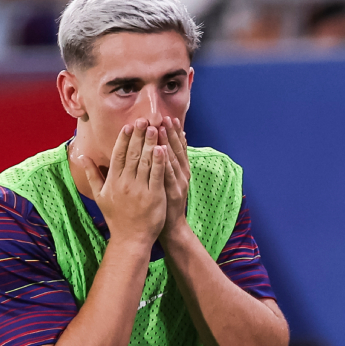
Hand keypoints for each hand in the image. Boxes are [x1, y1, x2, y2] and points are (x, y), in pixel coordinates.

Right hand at [77, 119, 166, 248]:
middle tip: (143, 119)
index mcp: (113, 181)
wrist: (130, 238)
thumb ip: (92, 174)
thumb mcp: (100, 196)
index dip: (123, 139)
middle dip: (138, 135)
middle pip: (132, 154)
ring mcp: (140, 189)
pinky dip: (159, 160)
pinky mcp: (154, 196)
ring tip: (154, 127)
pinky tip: (162, 147)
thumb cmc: (116, 217)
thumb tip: (81, 156)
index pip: (118, 155)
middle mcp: (125, 183)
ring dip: (149, 143)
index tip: (128, 126)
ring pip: (145, 161)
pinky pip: (156, 175)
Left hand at [162, 116, 190, 235]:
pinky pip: (168, 174)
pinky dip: (165, 162)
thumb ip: (171, 165)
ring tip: (162, 128)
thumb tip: (171, 147)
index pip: (179, 148)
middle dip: (171, 133)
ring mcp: (179, 183)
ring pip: (173, 159)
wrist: (171, 227)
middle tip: (166, 117)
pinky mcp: (173, 192)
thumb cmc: (166, 203)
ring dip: (168, 143)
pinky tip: (161, 151)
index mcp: (182, 171)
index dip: (175, 133)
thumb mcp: (170, 181)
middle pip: (177, 150)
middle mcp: (183, 175)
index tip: (169, 118)